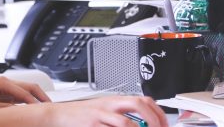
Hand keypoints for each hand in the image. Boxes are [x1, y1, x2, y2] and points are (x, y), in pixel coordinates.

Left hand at [0, 75, 49, 110]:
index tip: (46, 113)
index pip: (27, 94)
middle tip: (53, 109)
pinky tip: (32, 112)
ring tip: (46, 111)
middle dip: (42, 97)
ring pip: (27, 92)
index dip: (38, 104)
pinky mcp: (3, 95)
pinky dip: (28, 103)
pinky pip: (20, 98)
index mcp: (3, 83)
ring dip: (36, 100)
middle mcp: (5, 83)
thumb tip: (24, 112)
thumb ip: (7, 110)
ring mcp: (5, 88)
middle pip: (30, 88)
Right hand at [44, 95, 167, 126]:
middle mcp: (109, 105)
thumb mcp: (103, 109)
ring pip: (126, 122)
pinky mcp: (92, 125)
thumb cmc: (81, 115)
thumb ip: (121, 113)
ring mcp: (100, 115)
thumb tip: (143, 123)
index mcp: (114, 100)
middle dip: (154, 119)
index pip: (143, 99)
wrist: (58, 115)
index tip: (165, 126)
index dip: (158, 112)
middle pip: (138, 104)